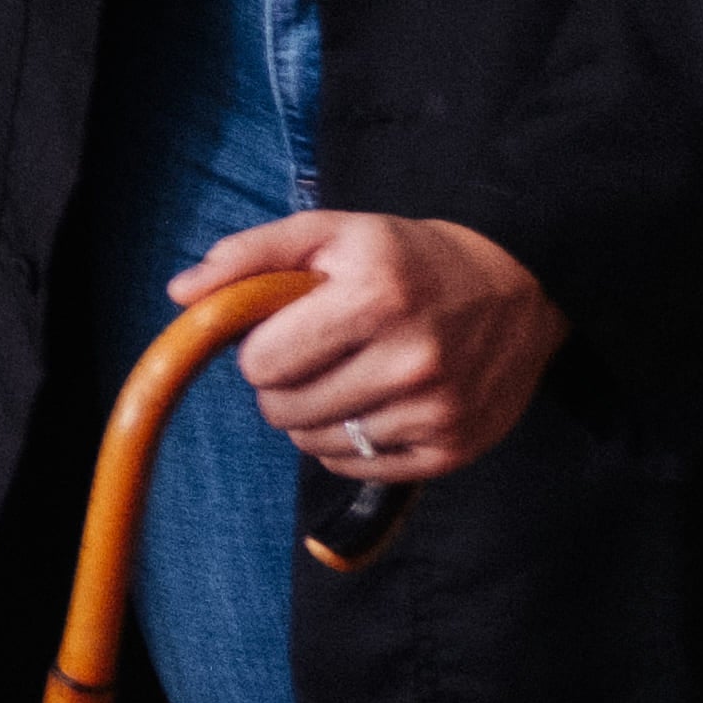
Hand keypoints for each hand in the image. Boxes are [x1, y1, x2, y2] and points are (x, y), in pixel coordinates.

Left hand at [178, 210, 561, 480]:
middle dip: (281, 384)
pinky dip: (348, 442)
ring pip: (314, 444)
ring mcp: (438, 411)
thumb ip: (250, 258)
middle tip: (313, 355)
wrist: (522, 289)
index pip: (263, 362)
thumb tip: (180, 293)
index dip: (260, 348)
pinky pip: (356, 468)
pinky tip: (372, 403)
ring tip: (344, 376)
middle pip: (283, 410)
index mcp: (377, 297)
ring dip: (312, 415)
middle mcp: (414, 359)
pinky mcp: (454, 449)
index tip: (284, 332)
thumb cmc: (407, 259)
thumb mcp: (331, 234)